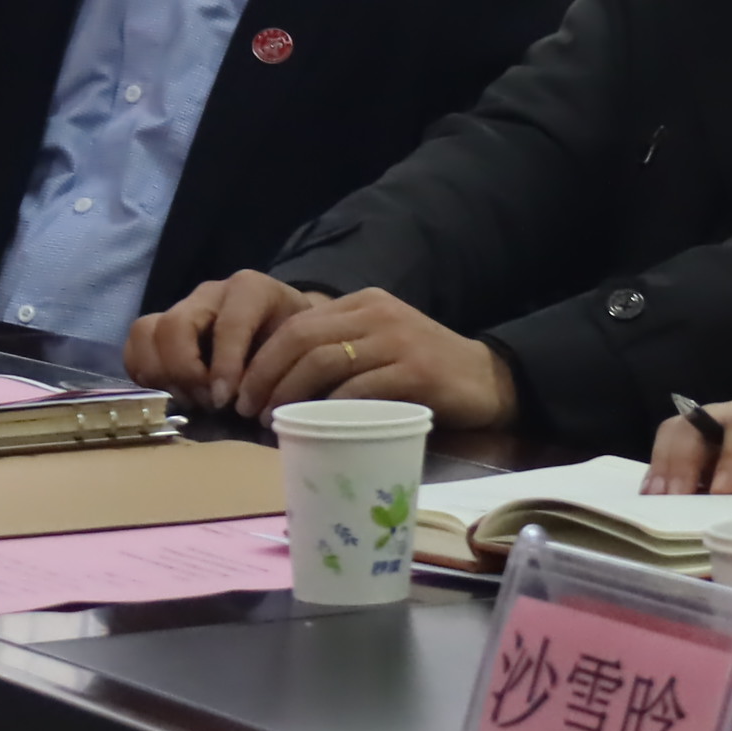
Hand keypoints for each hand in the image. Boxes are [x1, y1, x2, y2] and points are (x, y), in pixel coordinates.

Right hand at [130, 272, 313, 410]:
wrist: (288, 331)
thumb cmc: (293, 345)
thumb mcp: (298, 351)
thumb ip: (278, 369)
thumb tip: (250, 405)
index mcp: (251, 290)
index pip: (229, 324)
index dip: (225, 366)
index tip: (228, 402)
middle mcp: (211, 293)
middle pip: (174, 325)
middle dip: (186, 372)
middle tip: (208, 403)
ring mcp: (183, 307)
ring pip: (146, 330)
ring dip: (161, 375)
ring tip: (189, 400)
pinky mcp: (163, 326)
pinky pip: (135, 344)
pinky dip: (144, 373)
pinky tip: (170, 392)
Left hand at [236, 286, 516, 428]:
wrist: (489, 380)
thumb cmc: (425, 372)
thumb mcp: (379, 347)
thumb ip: (340, 351)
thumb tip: (276, 384)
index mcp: (364, 303)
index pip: (297, 323)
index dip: (262, 358)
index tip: (242, 391)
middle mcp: (378, 313)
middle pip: (302, 339)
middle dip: (265, 376)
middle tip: (248, 409)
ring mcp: (398, 340)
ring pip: (323, 362)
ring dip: (289, 394)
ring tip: (274, 421)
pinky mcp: (416, 372)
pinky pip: (359, 390)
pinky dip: (330, 410)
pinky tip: (317, 428)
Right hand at [647, 390, 731, 502]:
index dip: (731, 457)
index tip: (722, 493)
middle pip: (698, 422)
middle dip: (681, 459)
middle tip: (673, 500)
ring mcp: (723, 431)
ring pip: (678, 433)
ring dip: (665, 466)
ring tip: (658, 503)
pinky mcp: (711, 453)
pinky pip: (678, 455)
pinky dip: (665, 476)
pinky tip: (660, 504)